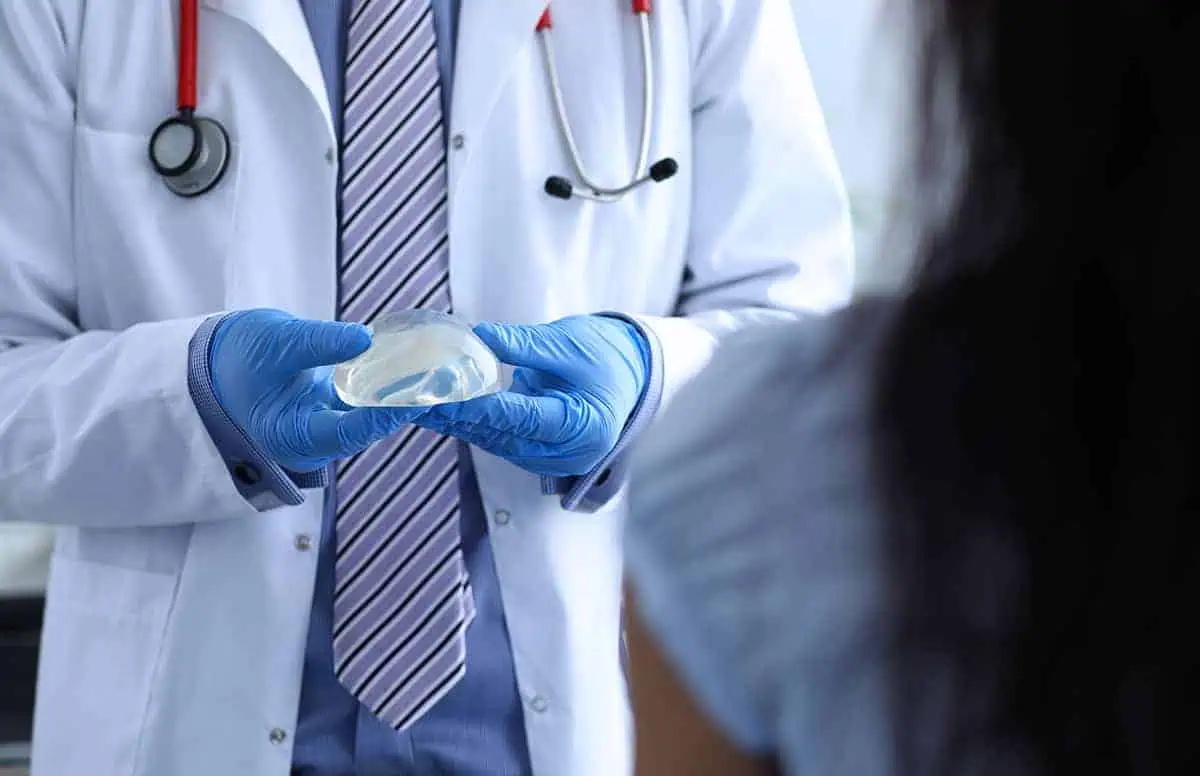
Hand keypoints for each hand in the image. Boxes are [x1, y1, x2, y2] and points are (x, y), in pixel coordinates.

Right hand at [209, 309, 427, 472]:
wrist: (217, 366)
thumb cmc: (236, 359)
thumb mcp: (273, 343)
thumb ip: (317, 343)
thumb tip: (365, 338)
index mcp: (295, 436)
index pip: (350, 430)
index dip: (386, 413)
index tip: (420, 395)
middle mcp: (318, 438)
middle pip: (370, 424)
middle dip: (406, 402)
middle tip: (443, 376)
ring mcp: (328, 423)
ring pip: (373, 410)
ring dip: (403, 390)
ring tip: (438, 365)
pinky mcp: (336, 406)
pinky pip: (369, 397)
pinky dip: (389, 380)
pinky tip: (415, 359)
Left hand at [413, 315, 649, 477]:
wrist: (631, 374)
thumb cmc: (607, 356)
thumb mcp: (568, 341)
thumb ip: (523, 344)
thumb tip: (477, 337)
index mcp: (584, 426)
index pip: (522, 417)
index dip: (479, 406)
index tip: (442, 392)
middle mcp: (568, 454)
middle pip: (502, 436)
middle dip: (456, 416)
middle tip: (414, 396)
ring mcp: (552, 460)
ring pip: (495, 442)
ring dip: (456, 423)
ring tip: (416, 402)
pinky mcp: (538, 455)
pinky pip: (499, 440)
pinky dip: (471, 424)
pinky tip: (440, 409)